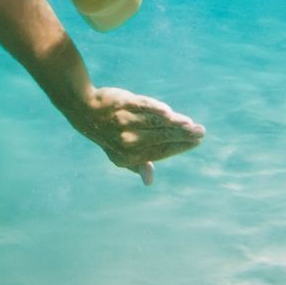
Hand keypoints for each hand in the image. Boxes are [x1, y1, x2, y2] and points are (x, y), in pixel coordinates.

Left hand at [62, 86, 204, 185]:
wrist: (84, 110)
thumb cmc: (109, 134)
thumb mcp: (119, 154)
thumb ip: (137, 165)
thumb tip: (149, 181)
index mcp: (128, 156)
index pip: (161, 151)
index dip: (179, 147)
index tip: (196, 142)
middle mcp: (126, 141)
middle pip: (160, 137)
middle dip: (182, 135)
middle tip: (200, 132)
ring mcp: (123, 121)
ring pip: (154, 122)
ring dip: (174, 123)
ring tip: (190, 124)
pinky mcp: (122, 103)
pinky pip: (142, 106)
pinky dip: (155, 109)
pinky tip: (168, 112)